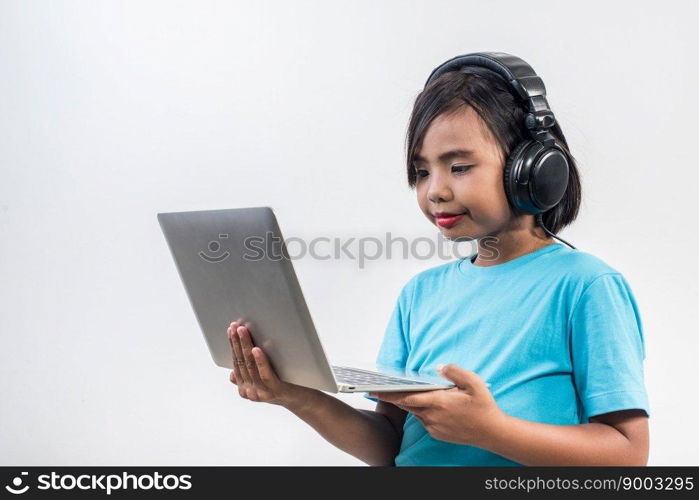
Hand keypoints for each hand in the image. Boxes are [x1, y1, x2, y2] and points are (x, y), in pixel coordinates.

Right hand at [227, 320, 318, 409]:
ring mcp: (261, 393)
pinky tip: (256, 349)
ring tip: (243, 331)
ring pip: (250, 366)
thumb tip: (232, 372)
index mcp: (244, 388)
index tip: (231, 329)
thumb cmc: (283, 383)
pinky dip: (260, 361)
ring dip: (245, 346)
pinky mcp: (275, 391)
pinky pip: (264, 374)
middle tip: (235, 326)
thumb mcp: (262, 379)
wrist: (302, 399)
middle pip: (241, 362)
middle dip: (237, 342)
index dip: (233, 345)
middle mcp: (249, 392)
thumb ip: (248, 374)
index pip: (236, 362)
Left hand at [370, 364, 506, 447]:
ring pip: (416, 413)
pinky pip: (424, 420)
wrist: (492, 433)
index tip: (375, 390)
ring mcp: (434, 427)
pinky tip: (425, 405)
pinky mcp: (437, 434)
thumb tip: (439, 367)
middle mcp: (433, 416)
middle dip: (393, 397)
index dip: (389, 394)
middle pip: (407, 405)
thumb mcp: (474, 382)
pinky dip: (421, 412)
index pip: (407, 398)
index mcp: (439, 402)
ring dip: (410, 404)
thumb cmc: (483, 406)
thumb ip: (455, 371)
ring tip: (401, 393)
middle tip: (378, 389)